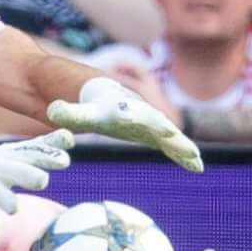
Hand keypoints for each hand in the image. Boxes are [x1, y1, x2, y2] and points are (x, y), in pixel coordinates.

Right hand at [0, 128, 71, 225]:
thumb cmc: (2, 163)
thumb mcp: (21, 153)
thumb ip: (46, 147)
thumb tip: (70, 136)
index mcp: (15, 155)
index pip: (34, 153)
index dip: (49, 157)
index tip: (65, 161)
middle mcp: (1, 167)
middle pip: (15, 170)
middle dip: (27, 175)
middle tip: (42, 180)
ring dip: (5, 199)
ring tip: (14, 208)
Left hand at [48, 73, 204, 171]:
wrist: (71, 85)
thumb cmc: (72, 92)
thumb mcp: (67, 102)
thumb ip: (67, 110)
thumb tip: (53, 113)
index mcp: (121, 102)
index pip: (138, 114)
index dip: (150, 123)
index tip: (164, 132)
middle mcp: (136, 110)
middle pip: (159, 125)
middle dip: (174, 139)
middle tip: (191, 153)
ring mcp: (142, 121)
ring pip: (167, 136)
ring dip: (181, 148)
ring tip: (198, 164)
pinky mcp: (143, 132)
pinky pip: (165, 143)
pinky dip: (179, 153)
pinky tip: (194, 165)